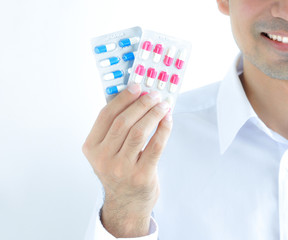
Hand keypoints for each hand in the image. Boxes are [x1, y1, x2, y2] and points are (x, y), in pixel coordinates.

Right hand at [82, 84, 171, 237]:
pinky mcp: (142, 175)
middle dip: (141, 104)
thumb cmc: (119, 172)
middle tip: (154, 95)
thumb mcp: (107, 152)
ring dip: (154, 114)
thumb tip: (134, 99)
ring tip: (163, 105)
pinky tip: (167, 119)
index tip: (137, 87)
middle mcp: (103, 158)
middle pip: (123, 122)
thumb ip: (114, 129)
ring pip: (139, 132)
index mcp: (91, 148)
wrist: (127, 204)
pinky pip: (156, 145)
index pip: (106, 115)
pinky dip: (163, 128)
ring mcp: (122, 168)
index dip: (123, 98)